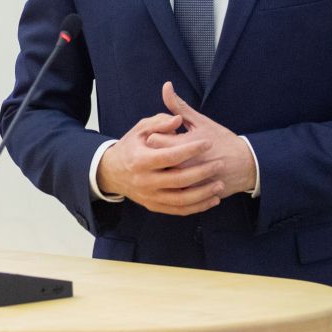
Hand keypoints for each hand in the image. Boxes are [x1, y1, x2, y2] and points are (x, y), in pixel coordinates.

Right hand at [97, 105, 223, 215]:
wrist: (112, 172)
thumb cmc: (132, 146)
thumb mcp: (140, 130)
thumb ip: (159, 123)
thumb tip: (178, 120)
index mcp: (140, 160)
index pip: (170, 156)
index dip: (190, 149)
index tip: (208, 143)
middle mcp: (144, 181)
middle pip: (178, 179)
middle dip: (202, 172)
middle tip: (220, 164)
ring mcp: (149, 196)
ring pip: (181, 199)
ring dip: (203, 194)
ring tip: (220, 185)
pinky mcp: (154, 206)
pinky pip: (178, 210)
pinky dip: (197, 207)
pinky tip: (212, 200)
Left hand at [160, 83, 257, 197]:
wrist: (246, 165)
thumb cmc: (222, 140)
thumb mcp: (201, 121)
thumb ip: (179, 106)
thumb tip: (166, 86)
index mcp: (184, 144)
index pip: (153, 140)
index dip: (154, 136)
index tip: (160, 136)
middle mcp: (185, 165)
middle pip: (155, 161)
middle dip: (155, 155)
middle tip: (163, 152)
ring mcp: (189, 183)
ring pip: (162, 180)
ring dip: (162, 173)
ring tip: (170, 166)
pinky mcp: (194, 196)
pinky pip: (173, 194)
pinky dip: (172, 187)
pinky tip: (177, 179)